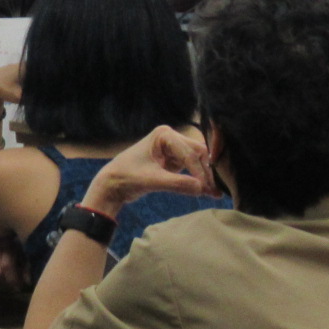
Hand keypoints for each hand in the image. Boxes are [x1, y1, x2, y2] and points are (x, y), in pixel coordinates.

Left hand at [84, 126, 214, 216]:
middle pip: (198, 153)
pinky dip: (198, 179)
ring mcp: (172, 149)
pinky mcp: (172, 161)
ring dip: (204, 177)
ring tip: (214, 193)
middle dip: (205, 172)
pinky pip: (191, 169)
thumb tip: (202, 188)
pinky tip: (206, 191)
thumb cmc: (127, 178)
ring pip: (197, 161)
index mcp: (164, 135)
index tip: (206, 188)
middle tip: (215, 191)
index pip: (189, 152)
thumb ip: (178, 183)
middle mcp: (170, 138)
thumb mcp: (153, 181)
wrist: (112, 185)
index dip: (199, 171)